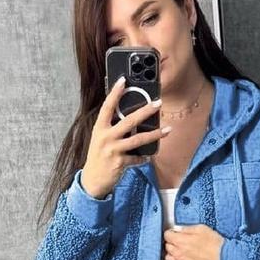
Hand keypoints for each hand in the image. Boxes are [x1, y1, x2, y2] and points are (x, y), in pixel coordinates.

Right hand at [80, 76, 172, 198]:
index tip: (123, 80)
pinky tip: (148, 157)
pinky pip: (137, 158)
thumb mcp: (101, 138)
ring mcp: (113, 149)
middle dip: (145, 111)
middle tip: (157, 103)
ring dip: (155, 134)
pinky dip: (143, 158)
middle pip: (129, 121)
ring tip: (167, 130)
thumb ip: (111, 127)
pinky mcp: (120, 162)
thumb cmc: (98, 156)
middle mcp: (106, 137)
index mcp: (100, 128)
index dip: (115, 93)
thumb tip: (129, 118)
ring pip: (138, 139)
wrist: (92, 179)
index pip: (107, 106)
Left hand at [163, 225, 225, 259]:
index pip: (167, 235)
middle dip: (172, 242)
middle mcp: (178, 253)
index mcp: (180, 241)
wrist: (223, 259)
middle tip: (180, 241)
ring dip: (172, 254)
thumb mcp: (202, 229)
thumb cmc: (215, 244)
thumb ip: (187, 228)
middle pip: (167, 246)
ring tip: (178, 252)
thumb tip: (179, 229)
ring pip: (168, 259)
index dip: (171, 233)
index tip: (175, 233)